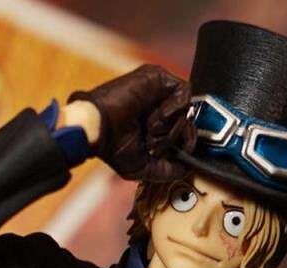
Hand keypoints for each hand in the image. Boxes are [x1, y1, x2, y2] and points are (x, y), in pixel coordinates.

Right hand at [68, 64, 191, 181]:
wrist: (99, 128)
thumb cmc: (112, 147)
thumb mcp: (141, 167)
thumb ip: (165, 171)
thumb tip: (185, 170)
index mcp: (153, 124)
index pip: (181, 130)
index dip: (184, 143)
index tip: (180, 153)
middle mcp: (157, 106)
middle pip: (187, 119)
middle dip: (178, 137)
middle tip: (160, 144)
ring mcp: (158, 91)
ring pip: (186, 108)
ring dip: (170, 125)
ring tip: (148, 128)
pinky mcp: (159, 77)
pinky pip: (183, 92)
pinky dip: (174, 109)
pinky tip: (156, 117)